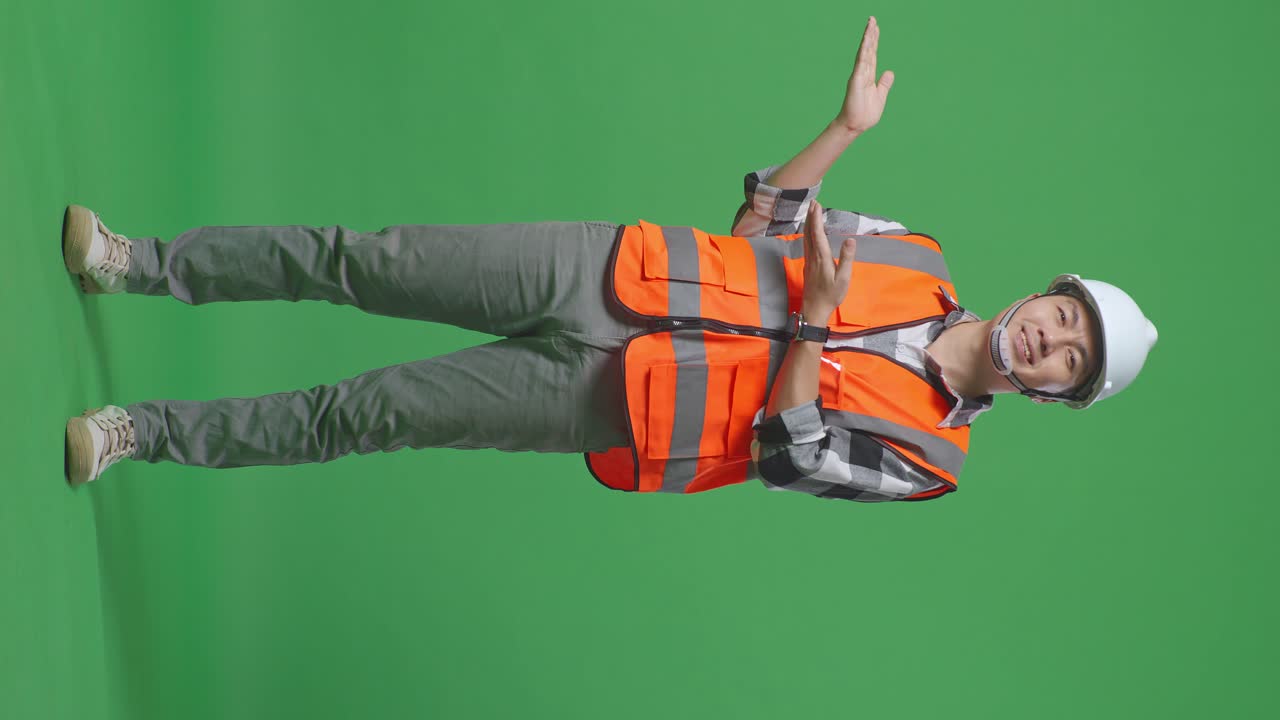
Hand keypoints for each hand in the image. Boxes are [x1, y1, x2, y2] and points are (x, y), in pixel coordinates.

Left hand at [801, 200, 856, 320]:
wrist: (814, 310)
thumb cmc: (831, 296)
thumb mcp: (843, 279)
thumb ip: (846, 258)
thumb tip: (850, 240)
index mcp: (821, 258)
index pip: (818, 234)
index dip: (816, 219)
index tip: (817, 205)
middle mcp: (812, 257)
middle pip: (809, 233)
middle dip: (811, 217)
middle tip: (813, 203)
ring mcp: (808, 261)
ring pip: (806, 238)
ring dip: (808, 224)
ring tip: (811, 213)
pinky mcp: (808, 266)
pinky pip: (806, 245)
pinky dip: (808, 234)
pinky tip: (810, 233)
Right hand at [836, 16, 894, 133]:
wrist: (856, 125)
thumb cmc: (866, 113)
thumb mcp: (880, 96)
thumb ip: (884, 83)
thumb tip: (890, 72)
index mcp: (869, 76)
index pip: (872, 54)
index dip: (874, 41)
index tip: (876, 28)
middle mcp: (863, 72)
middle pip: (868, 49)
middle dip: (871, 34)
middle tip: (872, 19)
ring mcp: (859, 75)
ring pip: (865, 52)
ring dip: (868, 38)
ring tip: (871, 24)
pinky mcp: (856, 80)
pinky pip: (861, 62)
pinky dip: (864, 50)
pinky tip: (867, 40)